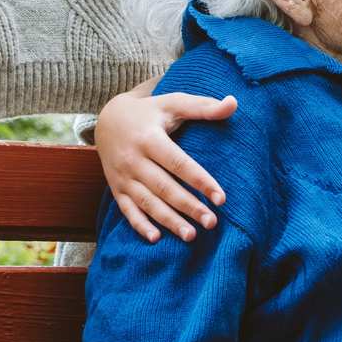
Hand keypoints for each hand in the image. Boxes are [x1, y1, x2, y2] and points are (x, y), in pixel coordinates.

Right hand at [95, 76, 237, 242]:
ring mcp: (122, 176)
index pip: (178, 163)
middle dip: (188, 207)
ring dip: (168, 221)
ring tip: (192, 236)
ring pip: (147, 203)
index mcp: (149, 138)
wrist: (108, 119)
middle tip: (212, 222)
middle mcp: (133, 160)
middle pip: (164, 187)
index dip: (200, 181)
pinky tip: (156, 239)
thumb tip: (234, 103)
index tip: (222, 198)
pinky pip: (126, 210)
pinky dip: (139, 225)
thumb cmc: (150, 111)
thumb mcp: (173, 103)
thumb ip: (203, 106)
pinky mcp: (116, 188)